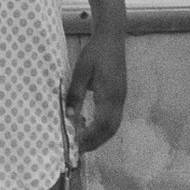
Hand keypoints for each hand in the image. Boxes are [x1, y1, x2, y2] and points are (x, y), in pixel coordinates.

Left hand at [64, 35, 126, 151]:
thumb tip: (68, 117)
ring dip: (99, 137)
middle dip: (95, 142)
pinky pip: (113, 118)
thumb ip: (75, 94)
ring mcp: (121, 98)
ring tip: (82, 142)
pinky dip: (102, 128)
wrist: (111, 39)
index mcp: (110, 94)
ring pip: (113, 126)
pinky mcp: (119, 96)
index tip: (75, 144)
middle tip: (78, 150)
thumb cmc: (95, 53)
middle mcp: (119, 100)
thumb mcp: (81, 72)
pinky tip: (89, 125)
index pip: (101, 124)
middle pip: (110, 130)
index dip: (89, 137)